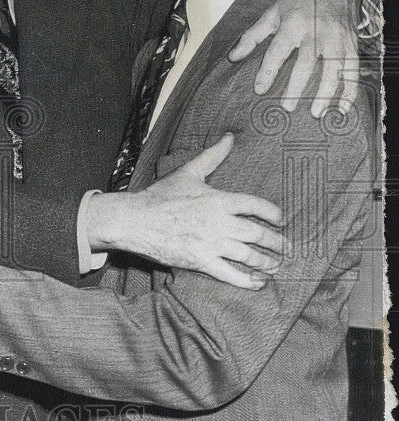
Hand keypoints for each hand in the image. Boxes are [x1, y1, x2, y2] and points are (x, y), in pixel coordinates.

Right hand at [86, 134, 283, 288]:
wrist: (135, 220)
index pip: (256, 206)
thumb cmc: (160, 196)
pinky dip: (248, 281)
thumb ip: (212, 156)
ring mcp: (212, 244)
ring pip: (248, 256)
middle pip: (258, 234)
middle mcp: (220, 223)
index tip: (280, 220)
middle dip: (276, 243)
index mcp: (219, 200)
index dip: (272, 213)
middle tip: (285, 248)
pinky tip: (259, 283)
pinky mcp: (201, 262)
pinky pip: (231, 275)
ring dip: (266, 262)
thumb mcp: (188, 172)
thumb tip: (229, 138)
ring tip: (275, 265)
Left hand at [228, 0, 357, 116]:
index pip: (278, 51)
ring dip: (326, 93)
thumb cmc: (298, 1)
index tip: (259, 90)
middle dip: (297, 87)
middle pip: (307, 63)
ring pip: (334, 69)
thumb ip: (252, 36)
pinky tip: (343, 108)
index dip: (268, 71)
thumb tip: (232, 58)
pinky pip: (353, 69)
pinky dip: (351, 89)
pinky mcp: (352, 43)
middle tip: (287, 107)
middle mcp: (316, 32)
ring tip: (316, 113)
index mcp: (293, 24)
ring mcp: (337, 38)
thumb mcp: (272, 13)